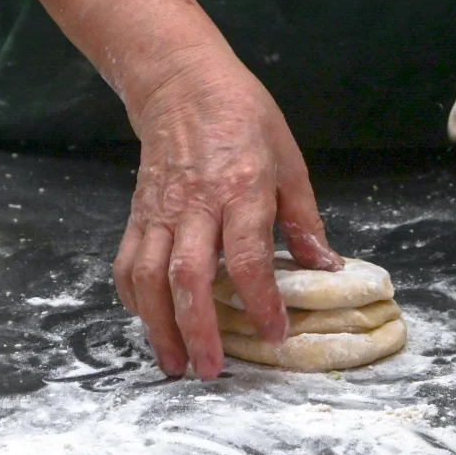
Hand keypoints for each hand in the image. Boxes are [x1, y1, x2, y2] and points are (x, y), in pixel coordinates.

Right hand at [112, 49, 342, 379]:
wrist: (184, 84)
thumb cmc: (244, 118)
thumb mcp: (289, 161)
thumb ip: (304, 220)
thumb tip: (328, 267)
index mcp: (241, 189)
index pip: (248, 257)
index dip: (262, 301)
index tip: (275, 333)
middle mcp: (196, 204)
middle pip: (189, 277)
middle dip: (199, 330)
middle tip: (212, 370)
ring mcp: (160, 211)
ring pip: (149, 277)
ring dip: (159, 326)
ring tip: (174, 363)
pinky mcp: (138, 213)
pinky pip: (126, 263)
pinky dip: (133, 299)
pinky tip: (149, 322)